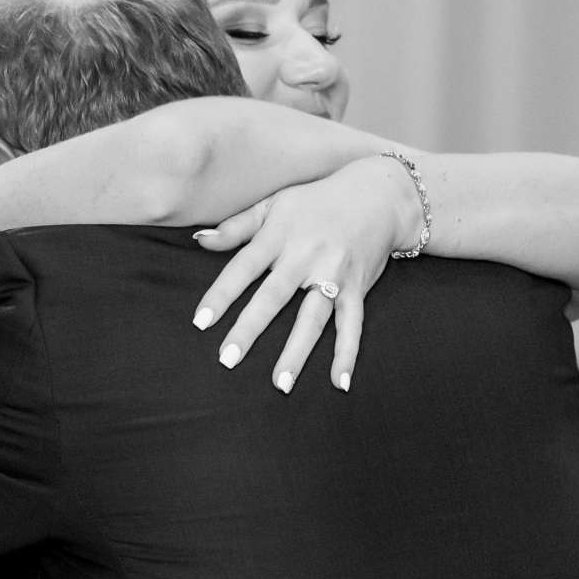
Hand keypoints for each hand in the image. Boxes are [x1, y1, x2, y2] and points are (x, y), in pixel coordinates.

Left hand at [190, 157, 415, 392]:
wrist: (378, 195)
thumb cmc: (316, 201)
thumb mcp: (274, 204)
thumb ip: (236, 226)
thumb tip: (200, 240)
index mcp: (279, 235)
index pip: (243, 268)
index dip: (221, 295)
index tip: (201, 322)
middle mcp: (306, 256)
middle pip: (273, 297)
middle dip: (250, 329)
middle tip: (228, 360)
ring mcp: (334, 274)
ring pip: (312, 318)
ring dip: (297, 352)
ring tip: (281, 384)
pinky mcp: (358, 289)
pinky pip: (352, 326)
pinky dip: (347, 354)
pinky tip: (339, 383)